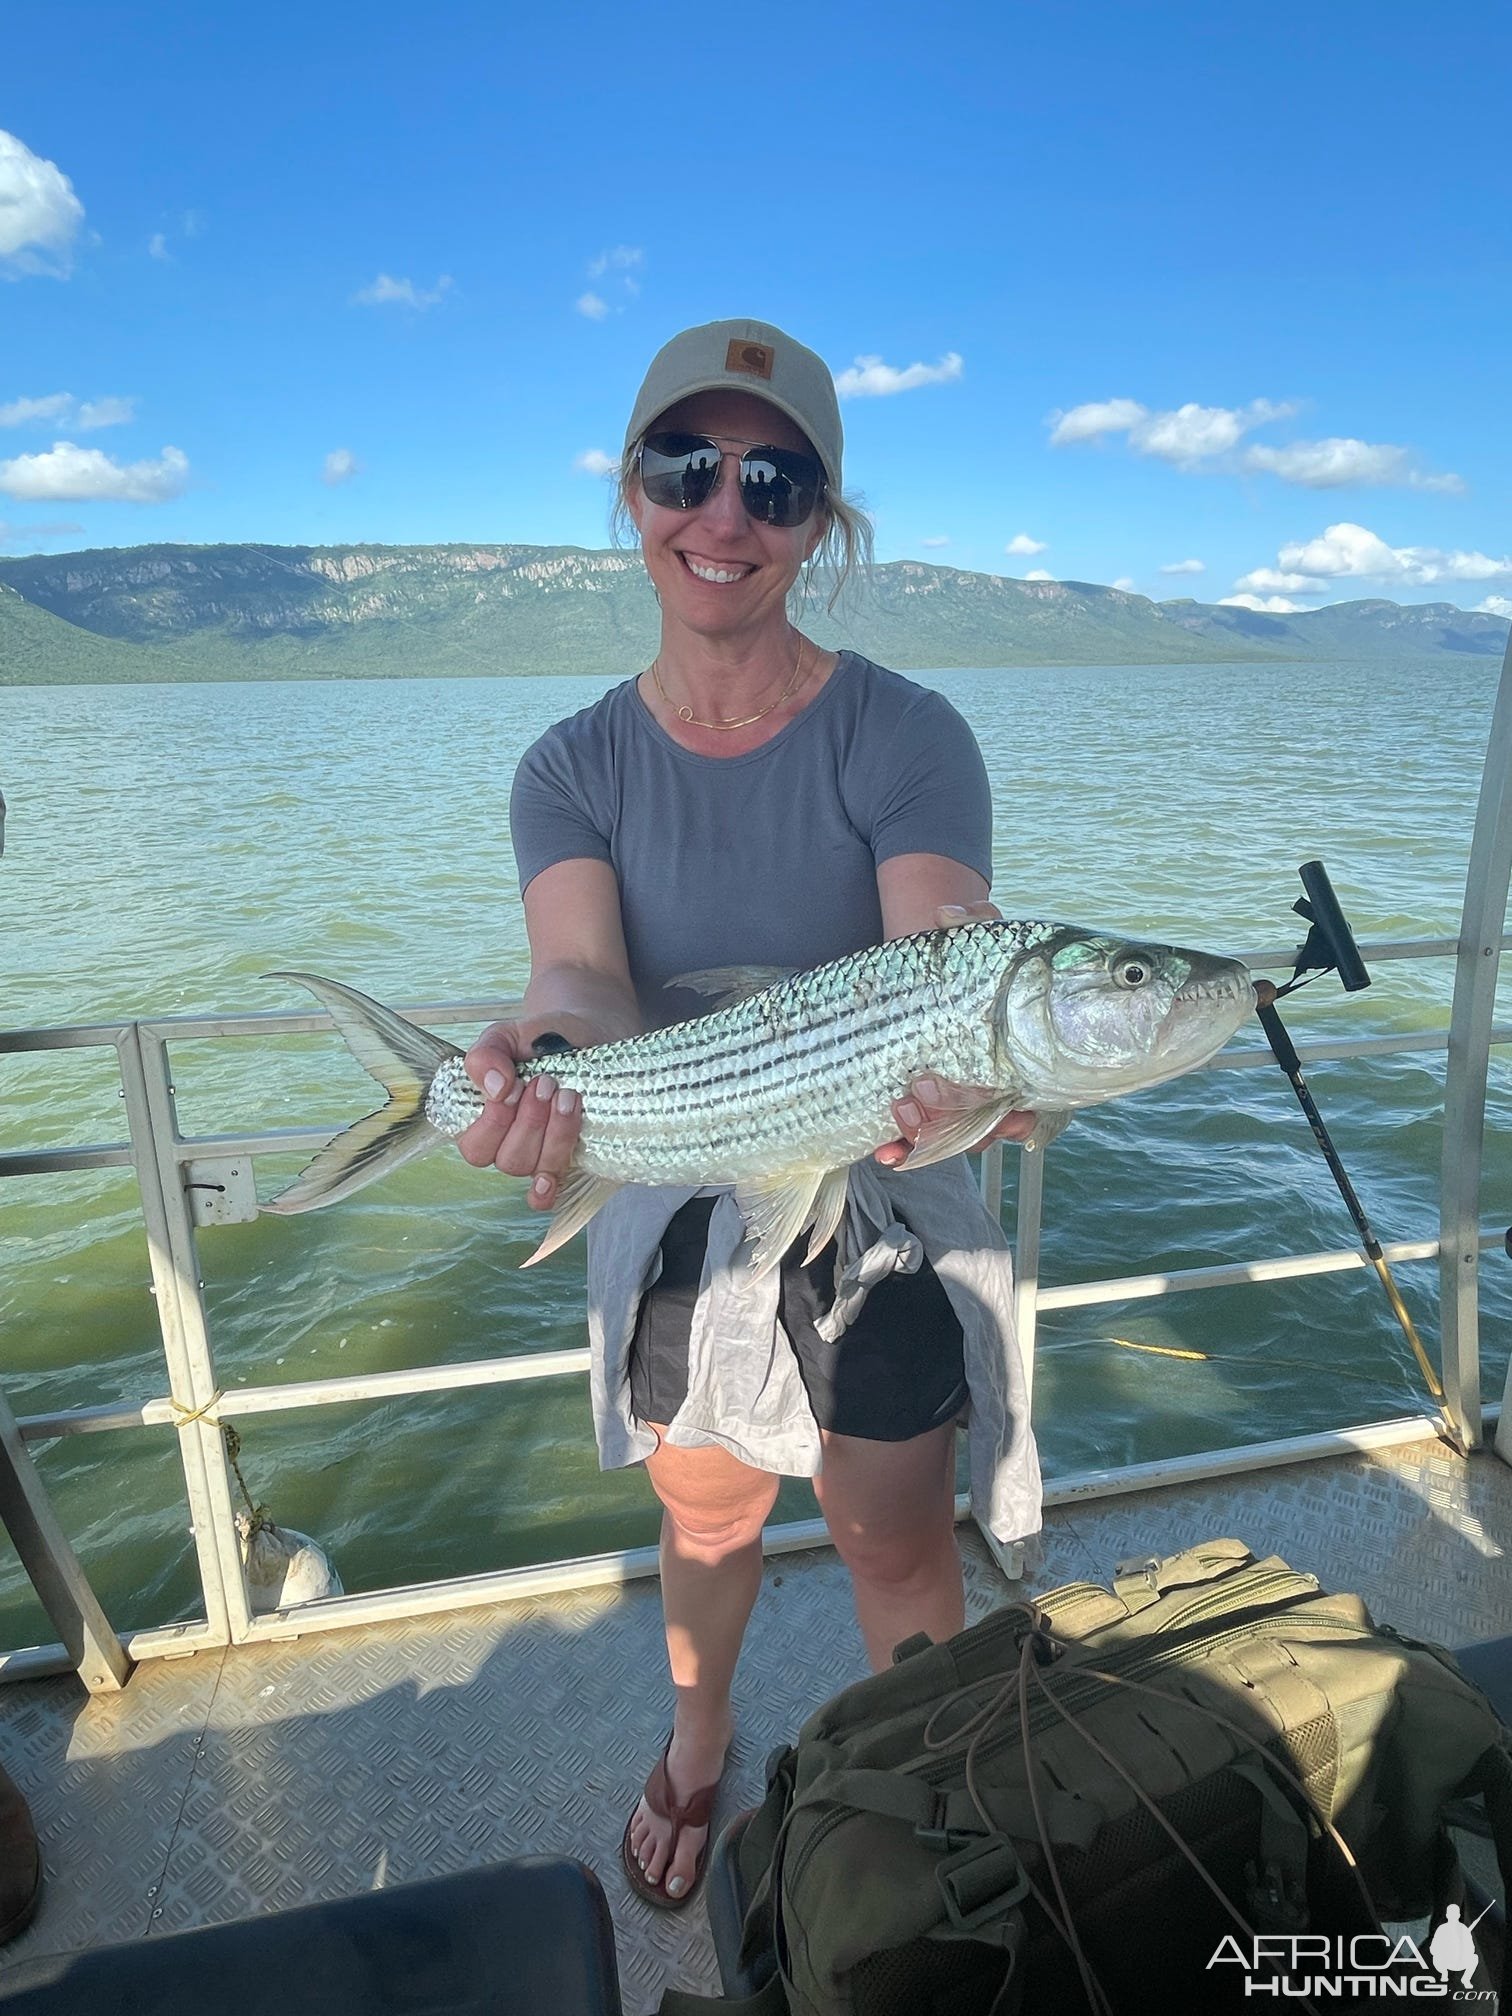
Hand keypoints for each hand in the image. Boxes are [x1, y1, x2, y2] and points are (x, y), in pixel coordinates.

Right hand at [456, 1019, 583, 1211]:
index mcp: (480, 1117)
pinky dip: (546, 1191)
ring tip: (567, 1095)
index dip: (494, 1122)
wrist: (584, 1034)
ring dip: (554, 1134)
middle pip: (507, 1159)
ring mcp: (536, 1155)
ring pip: (535, 1168)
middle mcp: (504, 1144)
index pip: (474, 1145)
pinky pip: (546, 1195)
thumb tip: (495, 1087)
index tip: (516, 1085)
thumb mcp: (508, 1035)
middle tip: (547, 1083)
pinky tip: (550, 1180)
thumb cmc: (540, 1039)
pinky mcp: (564, 1158)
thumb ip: (488, 1053)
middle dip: (530, 1121)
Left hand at [874, 898, 1036, 1165]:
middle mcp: (995, 1090)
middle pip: (990, 1127)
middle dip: (957, 1117)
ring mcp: (959, 1104)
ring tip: (897, 1110)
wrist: (925, 976)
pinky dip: (902, 1150)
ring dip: (924, 1132)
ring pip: (952, 1138)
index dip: (1017, 1114)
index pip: (1031, 1100)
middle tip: (921, 1089)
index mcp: (1021, 1057)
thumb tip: (947, 915)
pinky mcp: (924, 1109)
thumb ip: (970, 924)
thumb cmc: (964, 962)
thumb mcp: (971, 940)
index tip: (1001, 1106)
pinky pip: (918, 1143)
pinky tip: (885, 1152)